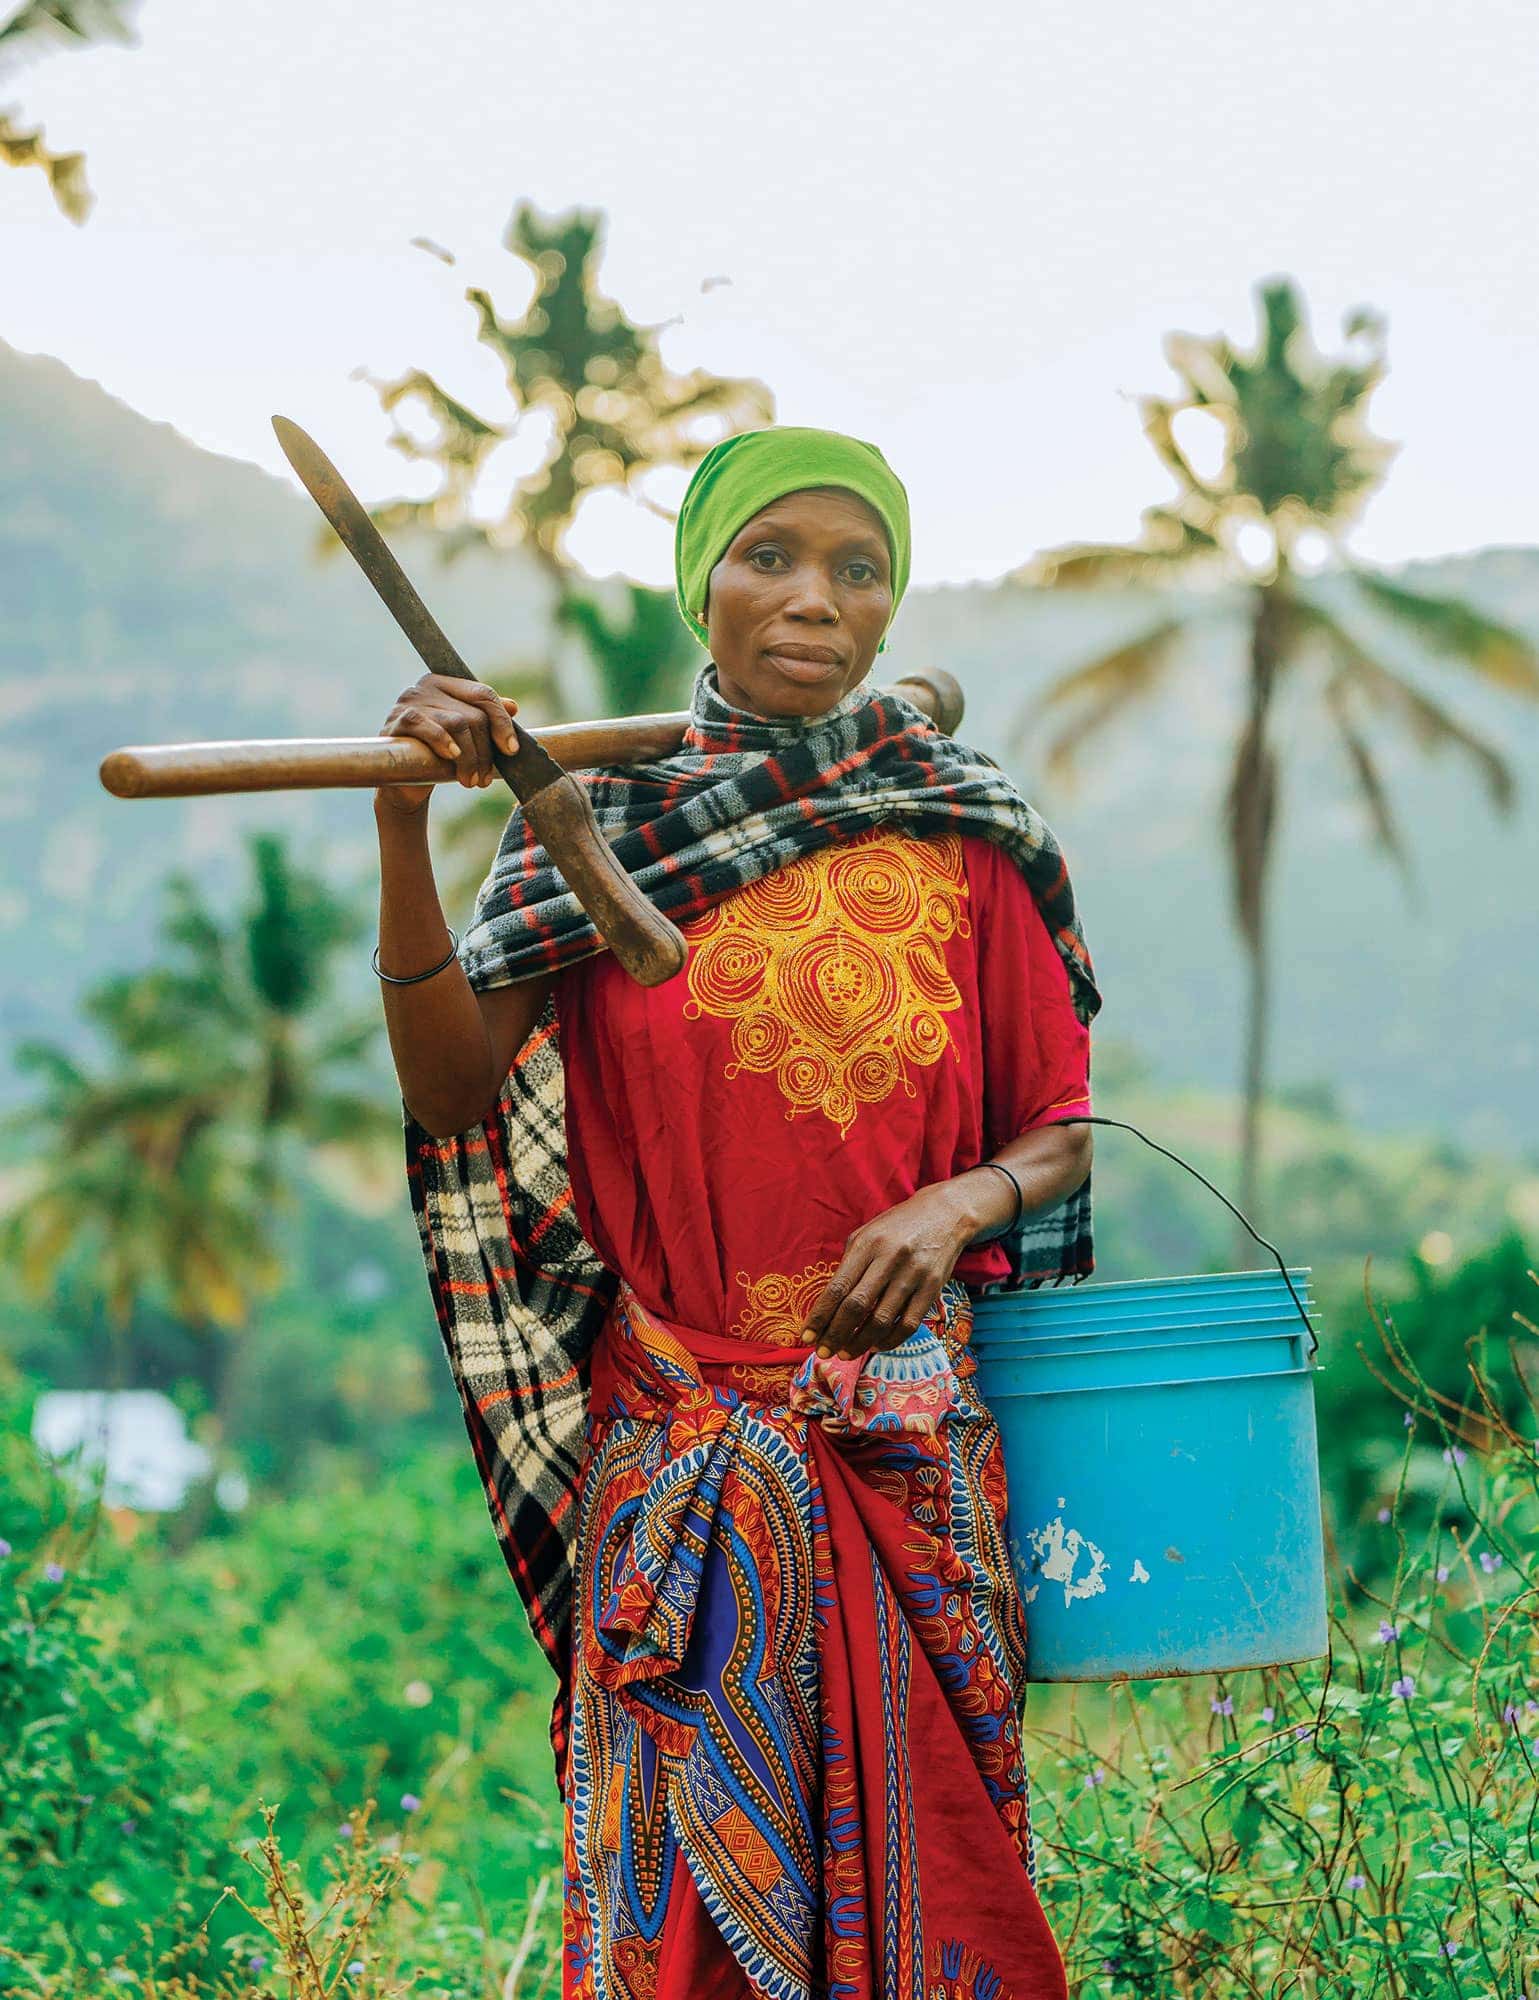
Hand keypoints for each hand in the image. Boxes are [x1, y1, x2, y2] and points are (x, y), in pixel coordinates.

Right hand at [374, 673, 521, 814]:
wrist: (403, 780)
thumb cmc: (437, 756)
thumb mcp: (466, 739)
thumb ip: (486, 720)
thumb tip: (513, 706)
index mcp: (448, 685)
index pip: (483, 694)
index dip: (502, 723)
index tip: (511, 750)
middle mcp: (429, 686)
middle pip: (473, 714)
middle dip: (484, 751)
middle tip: (484, 778)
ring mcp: (411, 699)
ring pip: (457, 723)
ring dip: (469, 757)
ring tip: (470, 780)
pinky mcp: (398, 718)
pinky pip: (426, 726)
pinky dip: (443, 742)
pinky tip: (452, 757)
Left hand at [801, 1182, 980, 1359]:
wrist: (945, 1213)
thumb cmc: (898, 1226)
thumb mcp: (867, 1233)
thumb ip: (849, 1263)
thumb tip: (828, 1303)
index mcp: (867, 1244)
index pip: (838, 1287)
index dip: (820, 1316)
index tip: (806, 1336)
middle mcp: (889, 1259)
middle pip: (856, 1306)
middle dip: (835, 1334)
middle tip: (823, 1352)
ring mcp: (913, 1274)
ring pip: (882, 1320)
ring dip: (860, 1342)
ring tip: (845, 1353)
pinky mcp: (933, 1288)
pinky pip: (908, 1324)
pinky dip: (890, 1340)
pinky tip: (876, 1345)